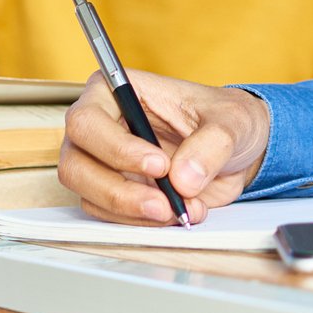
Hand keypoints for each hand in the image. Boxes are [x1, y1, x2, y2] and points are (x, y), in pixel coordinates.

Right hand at [58, 69, 270, 225]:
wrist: (236, 151)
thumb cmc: (226, 120)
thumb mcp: (233, 121)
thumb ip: (212, 144)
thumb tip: (183, 178)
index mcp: (116, 91)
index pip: (87, 121)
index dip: (117, 148)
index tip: (160, 165)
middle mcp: (100, 126)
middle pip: (75, 164)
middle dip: (119, 191)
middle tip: (164, 203)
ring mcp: (102, 162)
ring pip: (89, 195)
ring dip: (132, 212)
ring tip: (179, 209)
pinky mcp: (114, 191)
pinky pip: (108, 215)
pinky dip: (141, 222)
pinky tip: (177, 212)